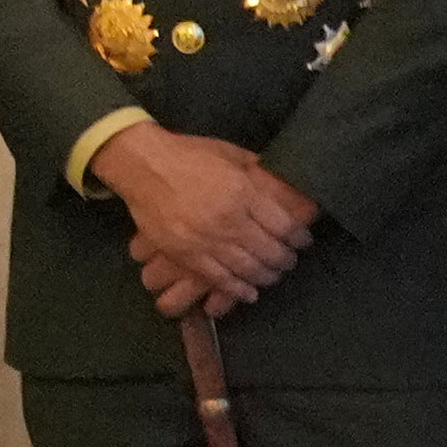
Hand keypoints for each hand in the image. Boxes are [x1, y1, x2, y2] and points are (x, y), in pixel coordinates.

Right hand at [104, 126, 311, 317]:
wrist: (142, 166)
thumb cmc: (188, 155)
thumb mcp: (230, 154)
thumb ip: (258, 171)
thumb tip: (284, 184)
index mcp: (242, 192)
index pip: (284, 226)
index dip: (299, 238)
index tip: (303, 241)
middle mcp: (228, 220)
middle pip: (270, 251)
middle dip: (285, 260)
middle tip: (289, 261)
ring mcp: (206, 240)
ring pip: (248, 269)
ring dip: (266, 276)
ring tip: (272, 275)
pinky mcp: (186, 254)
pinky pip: (219, 279)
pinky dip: (238, 290)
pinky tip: (249, 293)